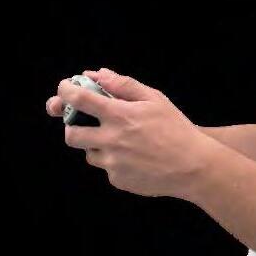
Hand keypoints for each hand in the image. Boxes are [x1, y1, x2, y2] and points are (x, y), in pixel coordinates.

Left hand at [47, 68, 212, 198]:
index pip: (80, 100)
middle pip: (71, 134)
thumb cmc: (175, 127)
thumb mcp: (154, 98)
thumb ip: (123, 85)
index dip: (66, 91)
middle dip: (72, 125)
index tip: (64, 88)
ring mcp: (112, 163)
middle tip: (85, 121)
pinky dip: (113, 159)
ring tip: (119, 139)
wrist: (191, 166)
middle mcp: (111, 140)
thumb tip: (98, 74)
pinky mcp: (117, 180)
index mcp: (120, 115)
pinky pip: (106, 167)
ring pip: (88, 152)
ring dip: (95, 143)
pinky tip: (134, 155)